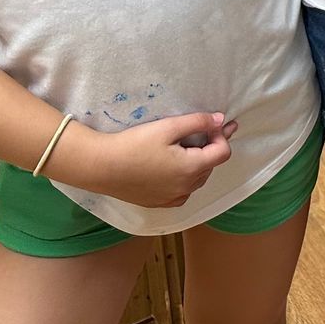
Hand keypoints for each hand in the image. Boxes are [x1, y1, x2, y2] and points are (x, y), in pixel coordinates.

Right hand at [74, 113, 237, 208]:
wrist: (101, 167)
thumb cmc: (135, 144)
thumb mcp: (168, 127)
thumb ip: (198, 122)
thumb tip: (221, 120)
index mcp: (192, 169)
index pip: (223, 153)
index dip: (221, 136)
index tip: (210, 124)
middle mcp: (186, 188)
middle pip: (210, 165)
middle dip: (209, 147)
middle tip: (198, 130)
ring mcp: (172, 199)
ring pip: (197, 179)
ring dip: (197, 162)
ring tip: (183, 147)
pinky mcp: (159, 203)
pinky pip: (182, 191)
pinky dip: (184, 178)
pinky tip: (171, 166)